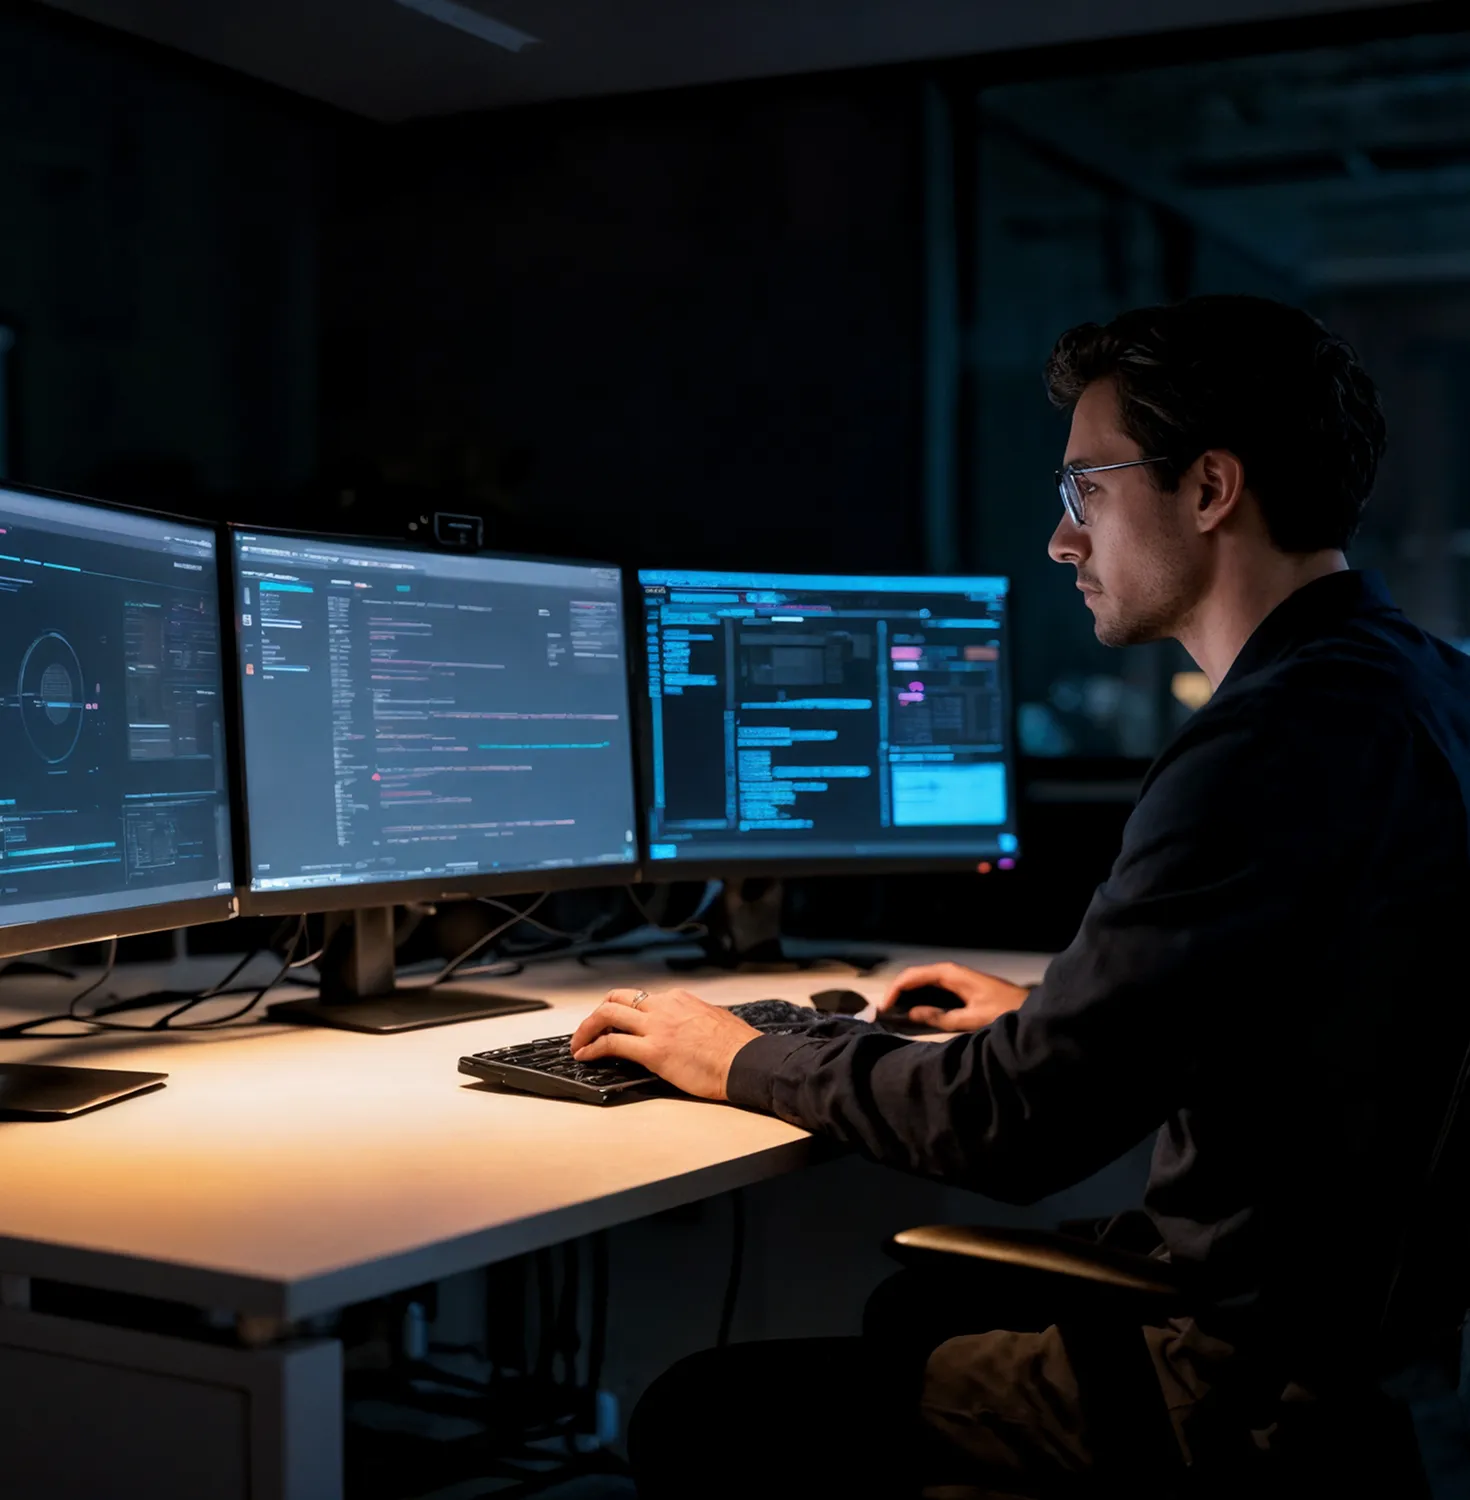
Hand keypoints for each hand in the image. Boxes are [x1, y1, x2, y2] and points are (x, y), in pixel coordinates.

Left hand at [570, 988, 762, 1100]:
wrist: (748, 1061)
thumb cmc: (738, 1047)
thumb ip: (691, 1019)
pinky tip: (585, 1057)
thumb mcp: (712, 1019)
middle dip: (597, 1013)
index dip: (621, 1010)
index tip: (614, 1023)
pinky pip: (612, 1044)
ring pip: (607, 1015)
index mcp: (678, 999)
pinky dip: (592, 1048)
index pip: (640, 998)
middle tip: (588, 1030)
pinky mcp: (653, 1051)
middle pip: (617, 998)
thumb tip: (684, 1029)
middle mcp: (664, 1006)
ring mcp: (657, 1027)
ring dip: (586, 1029)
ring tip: (577, 1044)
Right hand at [878, 962, 1029, 1032]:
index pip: (911, 976)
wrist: (1032, 1010)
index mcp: (950, 973)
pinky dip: (919, 1001)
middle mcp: (950, 972)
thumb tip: (911, 1015)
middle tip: (883, 1015)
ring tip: (893, 1017)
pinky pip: (932, 991)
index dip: (894, 991)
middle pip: (913, 978)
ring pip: (921, 985)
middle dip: (896, 994)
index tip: (883, 1009)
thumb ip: (940, 1017)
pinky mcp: (959, 989)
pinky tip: (913, 1015)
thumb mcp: (971, 1019)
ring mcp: (954, 979)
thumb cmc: (1005, 1011)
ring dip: (906, 998)